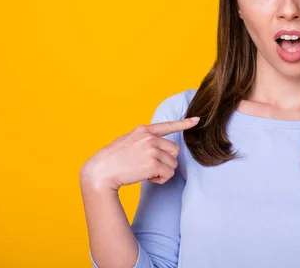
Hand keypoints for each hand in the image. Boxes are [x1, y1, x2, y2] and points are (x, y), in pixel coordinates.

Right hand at [80, 116, 199, 191]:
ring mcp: (151, 150)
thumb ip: (144, 140)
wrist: (102, 170)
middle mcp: (149, 138)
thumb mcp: (129, 140)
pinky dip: (160, 179)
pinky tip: (147, 178)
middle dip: (166, 161)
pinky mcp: (152, 164)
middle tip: (151, 166)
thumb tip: (160, 147)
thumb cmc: (114, 159)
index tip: (197, 120)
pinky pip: (168, 174)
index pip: (167, 125)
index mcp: (143, 130)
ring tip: (146, 172)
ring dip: (163, 172)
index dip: (184, 123)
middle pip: (174, 151)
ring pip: (173, 164)